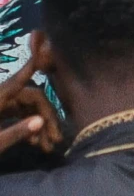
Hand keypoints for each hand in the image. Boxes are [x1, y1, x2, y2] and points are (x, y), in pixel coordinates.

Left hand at [0, 42, 58, 156]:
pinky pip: (15, 116)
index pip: (20, 79)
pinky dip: (26, 126)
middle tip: (56, 139)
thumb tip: (41, 121)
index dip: (34, 64)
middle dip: (45, 116)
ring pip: (24, 108)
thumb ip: (15, 132)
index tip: (48, 48)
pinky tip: (33, 142)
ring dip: (37, 124)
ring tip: (46, 146)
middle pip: (29, 98)